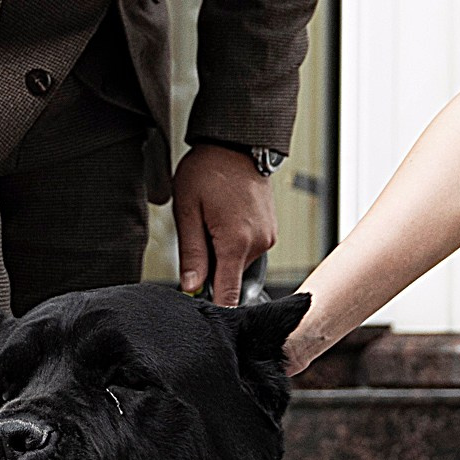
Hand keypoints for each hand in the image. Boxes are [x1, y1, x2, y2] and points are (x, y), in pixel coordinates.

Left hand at [172, 143, 277, 303]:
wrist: (236, 142)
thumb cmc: (208, 170)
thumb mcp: (188, 211)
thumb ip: (191, 254)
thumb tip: (191, 288)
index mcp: (236, 242)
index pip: (228, 294)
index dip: (215, 308)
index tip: (204, 317)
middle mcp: (259, 243)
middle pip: (231, 278)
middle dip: (212, 269)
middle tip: (197, 238)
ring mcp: (268, 236)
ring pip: (239, 263)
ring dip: (223, 253)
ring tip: (211, 221)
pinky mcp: (271, 230)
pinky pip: (249, 249)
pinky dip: (234, 243)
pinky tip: (224, 219)